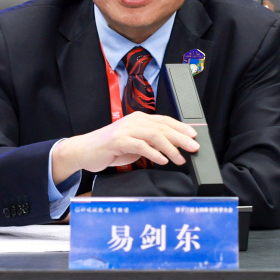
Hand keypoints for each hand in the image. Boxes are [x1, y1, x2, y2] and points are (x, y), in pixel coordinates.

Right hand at [51, 112, 198, 183]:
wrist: (85, 150)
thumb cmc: (110, 148)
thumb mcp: (134, 144)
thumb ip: (150, 143)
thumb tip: (171, 148)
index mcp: (139, 119)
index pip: (165, 121)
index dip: (181, 128)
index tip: (194, 135)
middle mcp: (134, 121)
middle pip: (163, 127)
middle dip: (181, 138)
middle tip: (194, 147)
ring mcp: (126, 129)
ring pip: (155, 135)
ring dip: (171, 148)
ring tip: (180, 158)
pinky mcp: (119, 140)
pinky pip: (141, 146)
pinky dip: (154, 153)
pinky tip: (163, 160)